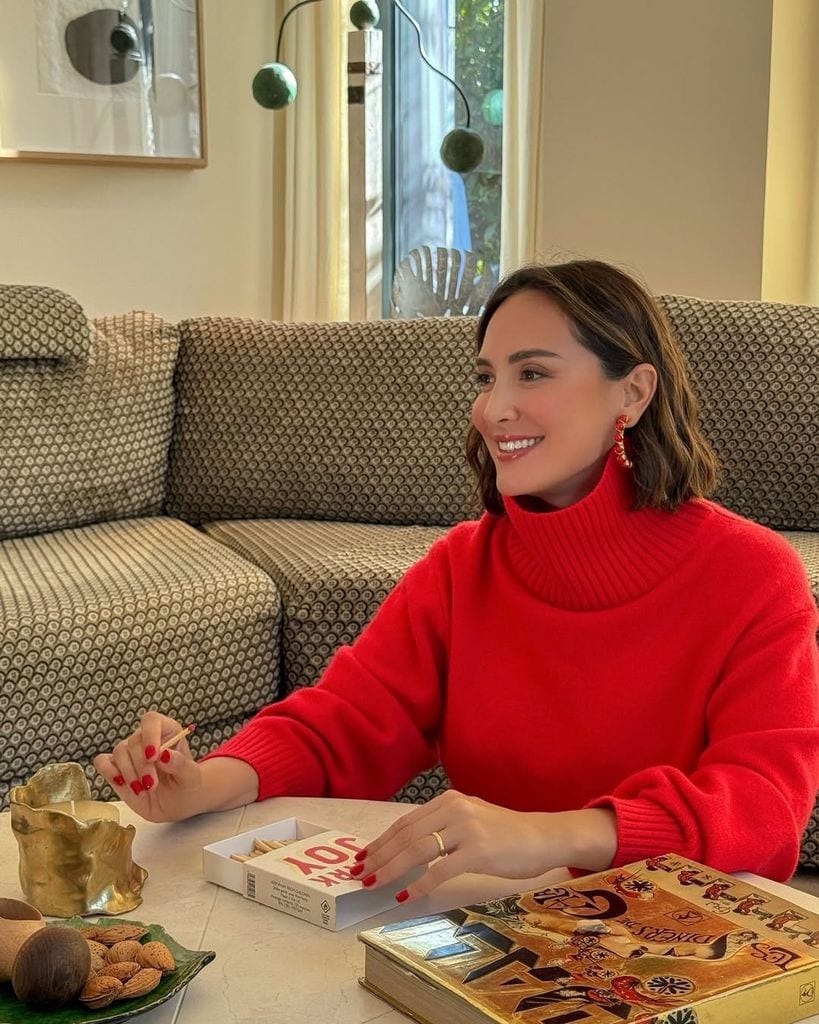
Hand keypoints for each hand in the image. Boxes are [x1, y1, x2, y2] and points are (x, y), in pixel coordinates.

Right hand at [93, 711, 202, 821]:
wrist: (176, 804)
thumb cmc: (186, 785)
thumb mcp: (190, 776)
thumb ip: (180, 764)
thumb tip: (165, 755)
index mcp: (167, 731)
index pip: (152, 720)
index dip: (150, 735)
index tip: (153, 757)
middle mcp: (146, 738)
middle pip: (134, 741)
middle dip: (142, 765)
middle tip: (152, 784)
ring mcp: (129, 752)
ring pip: (119, 752)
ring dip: (129, 773)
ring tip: (142, 789)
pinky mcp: (116, 768)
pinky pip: (103, 762)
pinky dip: (109, 772)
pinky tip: (121, 783)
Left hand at [350, 790, 617, 902]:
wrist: (543, 837)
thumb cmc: (506, 834)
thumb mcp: (470, 820)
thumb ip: (443, 827)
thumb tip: (408, 847)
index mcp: (448, 801)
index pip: (405, 822)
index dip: (381, 840)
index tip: (363, 857)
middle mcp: (454, 808)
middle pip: (406, 835)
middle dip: (379, 855)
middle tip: (359, 873)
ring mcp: (466, 828)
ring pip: (418, 850)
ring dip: (391, 869)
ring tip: (373, 884)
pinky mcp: (479, 850)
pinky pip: (441, 869)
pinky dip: (420, 884)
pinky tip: (406, 896)